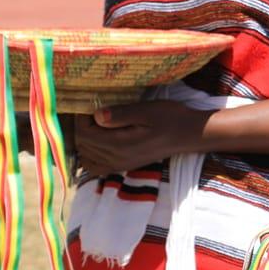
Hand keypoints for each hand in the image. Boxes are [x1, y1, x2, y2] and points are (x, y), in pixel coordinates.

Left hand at [69, 101, 211, 175]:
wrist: (187, 134)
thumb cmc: (169, 118)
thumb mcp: (146, 111)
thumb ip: (120, 114)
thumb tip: (96, 115)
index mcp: (119, 145)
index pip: (84, 134)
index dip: (81, 117)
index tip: (91, 103)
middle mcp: (115, 159)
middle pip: (82, 145)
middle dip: (81, 127)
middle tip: (93, 110)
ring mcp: (118, 165)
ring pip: (85, 156)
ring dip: (84, 139)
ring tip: (95, 124)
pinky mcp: (122, 166)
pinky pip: (94, 166)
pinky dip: (89, 154)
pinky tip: (97, 141)